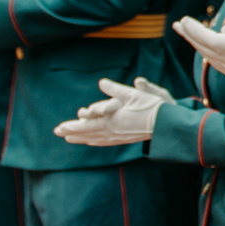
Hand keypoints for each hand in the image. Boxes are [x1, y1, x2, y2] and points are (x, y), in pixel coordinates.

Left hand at [56, 77, 174, 145]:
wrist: (166, 125)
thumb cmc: (151, 107)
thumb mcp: (133, 94)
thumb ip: (115, 90)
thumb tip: (102, 82)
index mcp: (110, 121)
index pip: (85, 125)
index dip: (71, 126)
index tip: (59, 127)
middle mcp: (111, 131)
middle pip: (87, 133)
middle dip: (71, 132)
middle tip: (57, 132)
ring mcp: (118, 137)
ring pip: (94, 139)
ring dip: (80, 138)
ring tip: (69, 138)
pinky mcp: (125, 139)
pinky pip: (105, 142)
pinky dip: (94, 141)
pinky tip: (91, 142)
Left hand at [174, 9, 224, 84]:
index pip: (210, 41)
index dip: (194, 31)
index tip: (183, 20)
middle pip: (206, 50)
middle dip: (191, 36)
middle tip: (178, 24)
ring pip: (211, 58)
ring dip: (198, 45)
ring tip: (188, 33)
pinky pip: (219, 65)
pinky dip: (209, 54)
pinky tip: (206, 48)